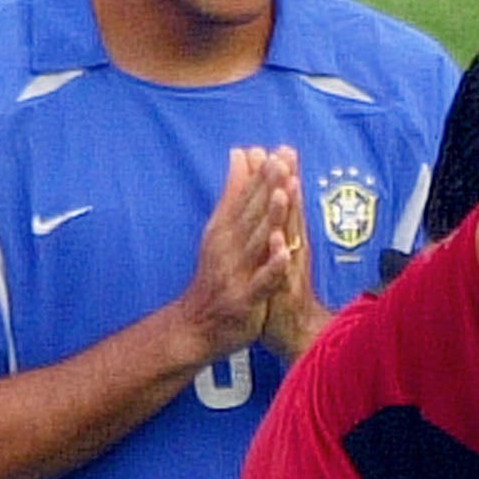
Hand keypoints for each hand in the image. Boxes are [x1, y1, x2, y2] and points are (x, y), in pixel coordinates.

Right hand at [176, 147, 294, 360]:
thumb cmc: (214, 276)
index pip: (245, 198)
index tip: (276, 151)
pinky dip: (271, 266)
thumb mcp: (219, 230)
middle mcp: (228, 248)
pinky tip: (284, 252)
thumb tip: (239, 153)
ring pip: (257, 242)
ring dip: (271, 218)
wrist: (194, 327)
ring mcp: (236, 274)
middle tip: (282, 160)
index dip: (261, 175)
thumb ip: (233, 193)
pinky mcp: (244, 300)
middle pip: (252, 214)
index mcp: (225, 230)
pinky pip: (261, 281)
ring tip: (283, 193)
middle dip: (268, 187)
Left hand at [258, 147, 329, 359]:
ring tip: (288, 185)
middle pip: (291, 214)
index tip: (279, 147)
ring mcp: (290, 272)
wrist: (293, 335)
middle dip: (288, 183)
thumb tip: (276, 201)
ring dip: (289, 213)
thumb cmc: (279, 293)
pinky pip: (282, 275)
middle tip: (287, 152)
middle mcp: (292, 253)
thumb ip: (277, 228)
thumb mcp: (276, 257)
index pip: (285, 205)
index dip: (281, 178)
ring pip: (290, 239)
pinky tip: (279, 243)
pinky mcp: (284, 295)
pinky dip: (281, 259)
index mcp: (287, 242)